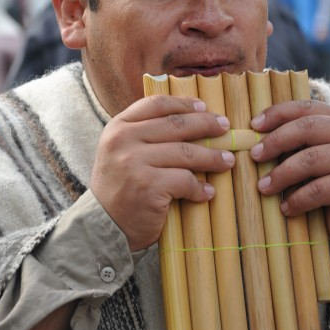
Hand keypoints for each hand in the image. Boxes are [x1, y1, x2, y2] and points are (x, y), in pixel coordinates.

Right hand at [90, 95, 233, 250]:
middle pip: (175, 124)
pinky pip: (185, 181)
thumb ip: (144, 134)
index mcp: (118, 127)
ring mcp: (135, 162)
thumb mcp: (120, 151)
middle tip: (225, 127)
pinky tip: (207, 192)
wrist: (102, 226)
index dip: (184, 104)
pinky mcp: (148, 186)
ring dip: (212, 157)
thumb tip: (190, 119)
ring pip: (186, 152)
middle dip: (206, 124)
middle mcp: (124, 140)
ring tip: (227, 161)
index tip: (204, 107)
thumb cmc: (118, 187)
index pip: (156, 104)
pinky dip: (200, 188)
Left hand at [250, 99, 329, 243]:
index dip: (279, 113)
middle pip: (309, 127)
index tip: (254, 125)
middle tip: (255, 156)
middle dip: (276, 140)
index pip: (309, 108)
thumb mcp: (311, 162)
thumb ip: (294, 146)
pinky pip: (320, 189)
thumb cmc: (327, 191)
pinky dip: (298, 199)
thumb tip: (254, 138)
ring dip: (282, 174)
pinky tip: (286, 208)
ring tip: (264, 188)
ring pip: (312, 158)